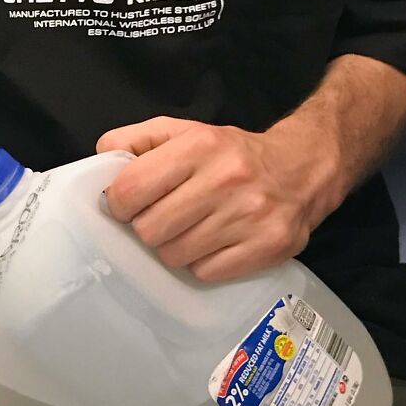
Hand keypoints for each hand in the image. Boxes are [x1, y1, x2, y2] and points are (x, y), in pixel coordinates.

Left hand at [97, 116, 342, 281]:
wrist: (303, 168)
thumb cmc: (231, 154)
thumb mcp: (185, 132)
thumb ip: (136, 140)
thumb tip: (101, 158)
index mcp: (200, 146)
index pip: (130, 190)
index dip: (119, 203)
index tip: (128, 205)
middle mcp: (227, 180)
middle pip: (149, 230)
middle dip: (148, 227)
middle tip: (163, 218)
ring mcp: (250, 217)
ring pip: (174, 255)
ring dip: (175, 246)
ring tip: (192, 229)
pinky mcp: (267, 247)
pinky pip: (205, 273)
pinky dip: (202, 263)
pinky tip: (215, 242)